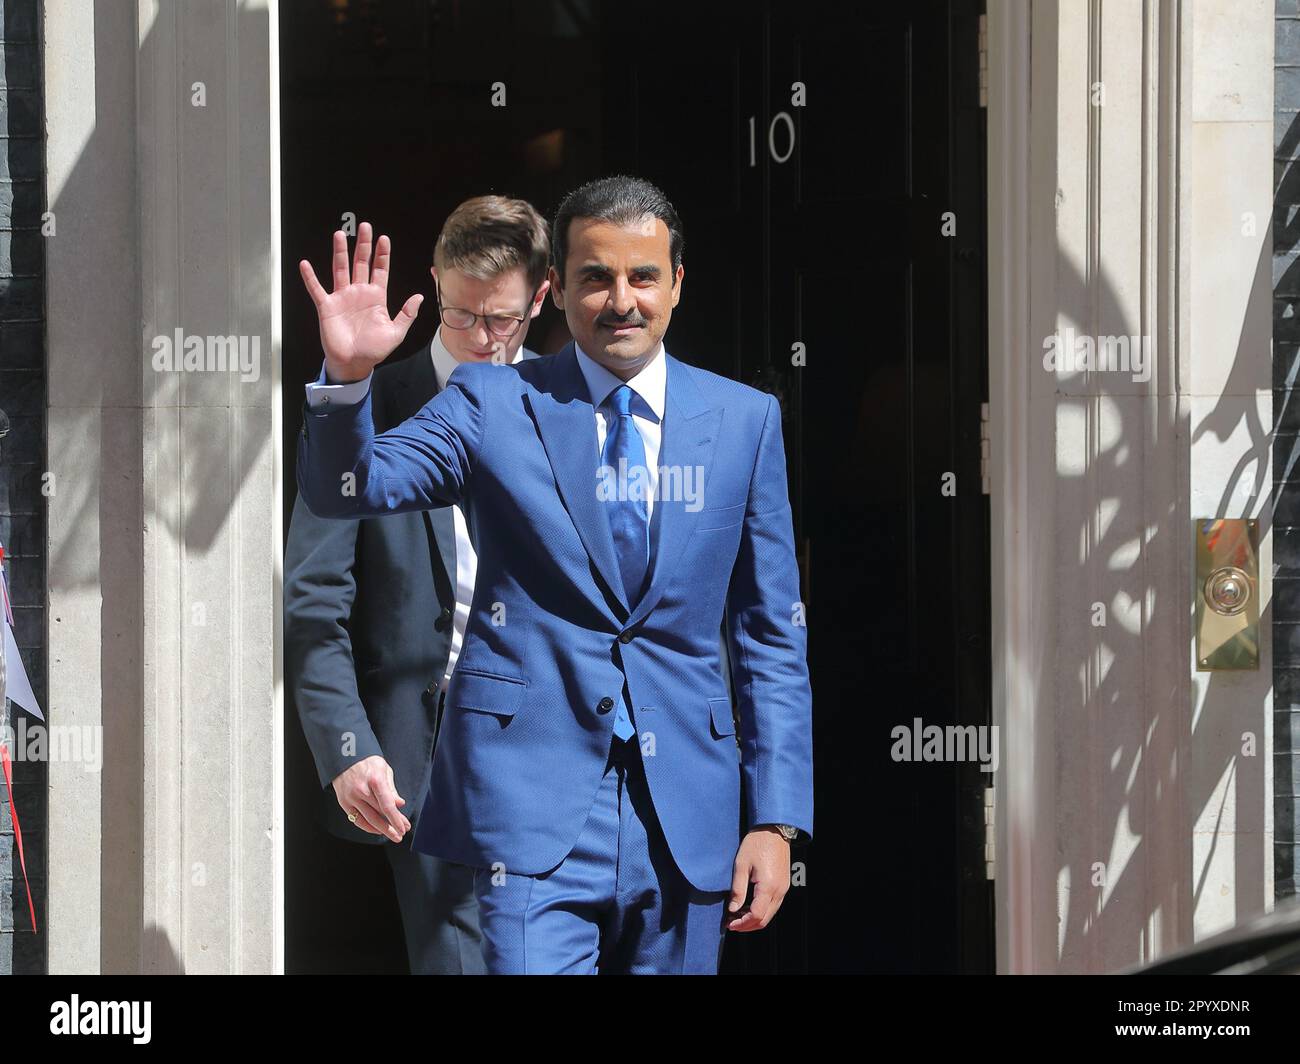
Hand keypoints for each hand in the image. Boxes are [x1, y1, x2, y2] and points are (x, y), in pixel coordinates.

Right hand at [298, 221, 422, 383]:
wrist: (355, 363)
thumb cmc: (374, 350)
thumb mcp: (396, 332)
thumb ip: (407, 314)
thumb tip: (419, 297)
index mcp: (376, 297)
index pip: (380, 270)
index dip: (382, 255)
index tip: (384, 239)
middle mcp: (358, 293)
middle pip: (361, 263)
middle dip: (363, 245)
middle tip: (365, 226)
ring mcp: (342, 298)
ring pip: (340, 269)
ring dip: (340, 252)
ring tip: (340, 235)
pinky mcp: (327, 306)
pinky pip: (317, 289)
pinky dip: (310, 277)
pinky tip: (305, 264)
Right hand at [331, 754, 410, 842]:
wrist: (345, 757)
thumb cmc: (368, 762)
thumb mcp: (384, 770)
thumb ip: (392, 789)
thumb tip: (400, 804)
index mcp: (375, 780)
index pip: (387, 805)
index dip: (396, 819)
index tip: (405, 827)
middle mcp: (361, 790)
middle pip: (379, 814)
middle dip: (392, 826)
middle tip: (401, 834)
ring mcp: (351, 797)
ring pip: (368, 820)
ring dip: (382, 830)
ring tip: (393, 836)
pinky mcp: (344, 803)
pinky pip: (356, 820)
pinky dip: (368, 827)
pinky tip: (378, 830)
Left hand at [725, 827, 790, 931]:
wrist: (773, 830)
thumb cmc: (756, 844)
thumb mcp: (741, 865)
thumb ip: (738, 890)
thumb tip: (732, 910)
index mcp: (768, 887)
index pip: (756, 916)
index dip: (742, 923)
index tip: (728, 923)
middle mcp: (779, 891)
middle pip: (764, 920)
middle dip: (746, 925)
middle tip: (730, 923)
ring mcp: (783, 889)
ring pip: (770, 915)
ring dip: (754, 919)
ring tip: (736, 915)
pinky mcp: (784, 886)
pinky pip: (773, 906)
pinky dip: (761, 912)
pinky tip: (748, 907)